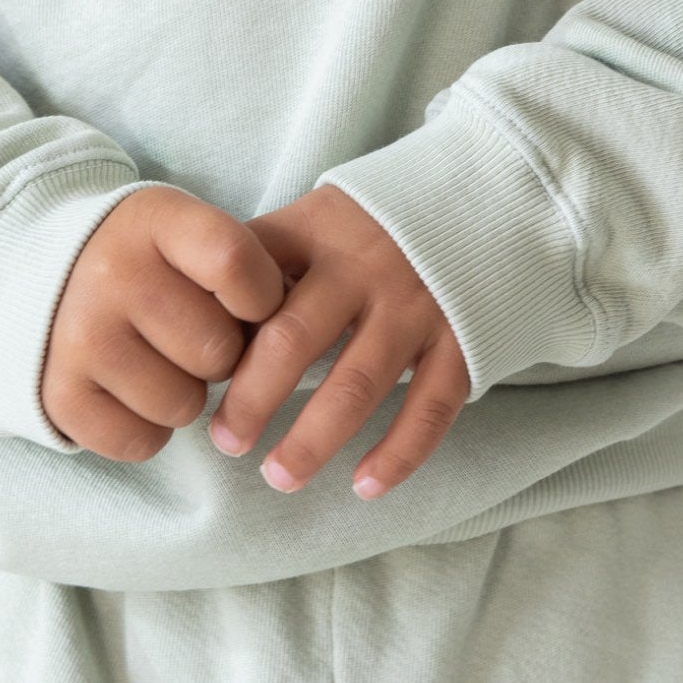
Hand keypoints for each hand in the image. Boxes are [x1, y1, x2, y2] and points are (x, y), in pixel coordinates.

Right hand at [41, 183, 286, 458]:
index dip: (262, 296)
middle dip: (224, 354)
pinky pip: (142, 442)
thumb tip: (294, 333)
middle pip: (218, 349)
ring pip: (185, 405)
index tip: (250, 302)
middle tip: (196, 336)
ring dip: (187, 394)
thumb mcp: (188, 232)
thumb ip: (243, 268)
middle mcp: (111, 274)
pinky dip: (150, 429)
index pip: (236, 263)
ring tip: (161, 360)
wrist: (43, 272)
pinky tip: (134, 390)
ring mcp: (80, 337)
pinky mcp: (59, 395)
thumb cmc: (147, 258)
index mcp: (155, 221)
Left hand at [207, 182, 469, 499]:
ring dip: (313, 439)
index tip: (192, 376)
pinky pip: (428, 408)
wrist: (491, 196)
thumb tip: (197, 315)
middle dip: (253, 399)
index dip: (219, 333)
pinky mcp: (462, 341)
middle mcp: (366, 268)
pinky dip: (398, 453)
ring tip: (278, 476)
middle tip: (227, 442)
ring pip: (357, 386)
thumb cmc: (379, 221)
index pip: (253, 283)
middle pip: (294, 340)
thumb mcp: (321, 214)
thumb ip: (268, 257)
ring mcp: (417, 306)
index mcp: (319, 232)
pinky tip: (364, 486)